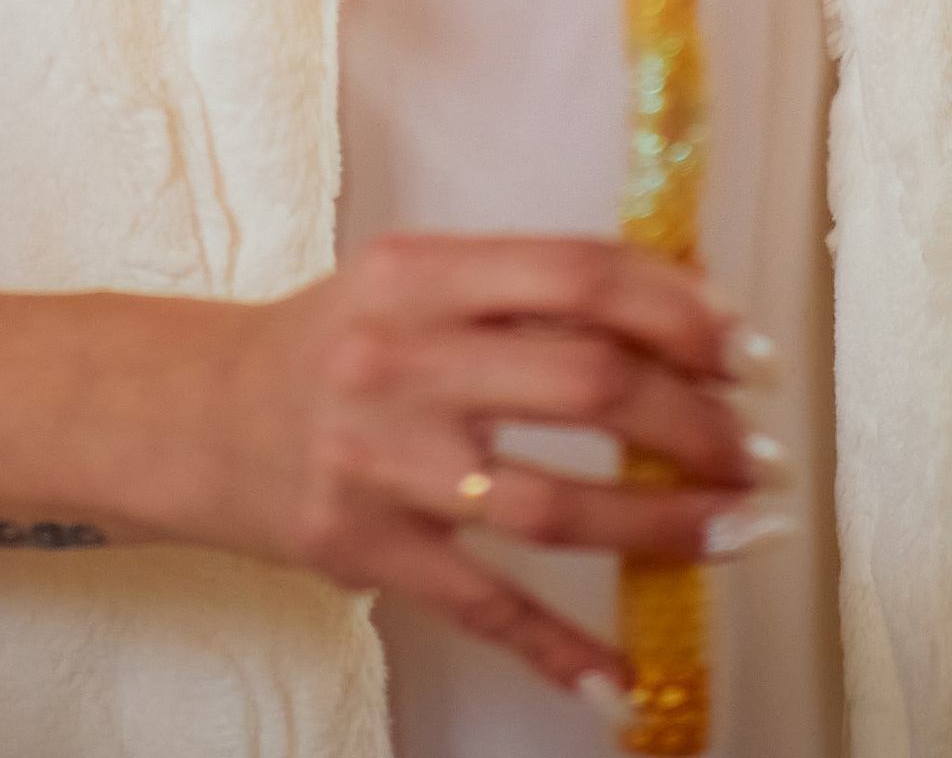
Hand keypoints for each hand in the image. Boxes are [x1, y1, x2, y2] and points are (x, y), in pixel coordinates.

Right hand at [145, 235, 791, 705]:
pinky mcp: (363, 547)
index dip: (679, 309)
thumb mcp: (411, 280)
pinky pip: (481, 605)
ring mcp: (379, 460)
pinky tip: (620, 678)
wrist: (193, 413)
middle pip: (583, 383)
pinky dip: (558, 647)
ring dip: (663, 522)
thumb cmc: (331, 343)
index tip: (746, 350)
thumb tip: (680, 312)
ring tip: (739, 531)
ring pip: (549, 501)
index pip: (577, 274)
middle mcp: (399, 357)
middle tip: (757, 452)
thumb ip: (523, 289)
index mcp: (420, 272)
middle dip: (695, 420)